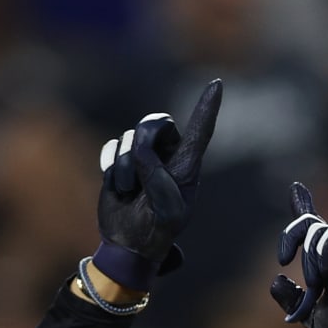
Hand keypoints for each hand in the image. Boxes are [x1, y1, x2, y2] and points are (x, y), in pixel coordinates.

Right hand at [92, 79, 222, 290]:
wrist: (128, 243)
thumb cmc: (155, 230)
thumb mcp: (166, 209)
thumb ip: (157, 177)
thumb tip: (141, 150)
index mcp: (187, 166)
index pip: (200, 130)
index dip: (207, 107)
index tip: (217, 84)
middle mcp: (167, 156)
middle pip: (156, 122)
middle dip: (143, 141)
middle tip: (139, 170)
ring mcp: (142, 157)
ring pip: (128, 138)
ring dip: (124, 170)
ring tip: (131, 194)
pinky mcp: (120, 160)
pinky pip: (110, 148)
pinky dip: (110, 169)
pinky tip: (118, 188)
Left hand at [268, 182, 327, 327]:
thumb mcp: (311, 315)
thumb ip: (291, 299)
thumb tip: (276, 279)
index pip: (312, 229)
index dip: (302, 205)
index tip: (295, 187)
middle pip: (307, 223)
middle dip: (289, 237)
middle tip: (283, 258)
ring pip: (315, 231)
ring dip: (308, 259)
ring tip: (316, 284)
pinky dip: (321, 252)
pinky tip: (326, 272)